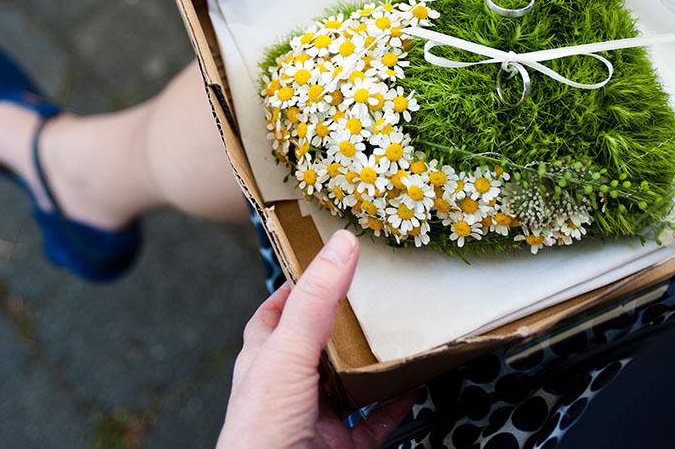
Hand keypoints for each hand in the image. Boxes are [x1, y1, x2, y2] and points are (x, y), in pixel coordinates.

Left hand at [217, 229, 416, 448]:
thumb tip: (340, 244)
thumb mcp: (287, 353)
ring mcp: (317, 419)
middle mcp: (289, 387)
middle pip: (320, 343)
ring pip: (350, 382)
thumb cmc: (260, 433)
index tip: (331, 256)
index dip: (301, 283)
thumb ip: (316, 301)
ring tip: (401, 332)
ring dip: (374, 361)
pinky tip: (414, 385)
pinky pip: (375, 421)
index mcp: (265, 358)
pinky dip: (396, 403)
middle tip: (379, 292)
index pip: (279, 310)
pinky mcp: (343, 447)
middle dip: (347, 321)